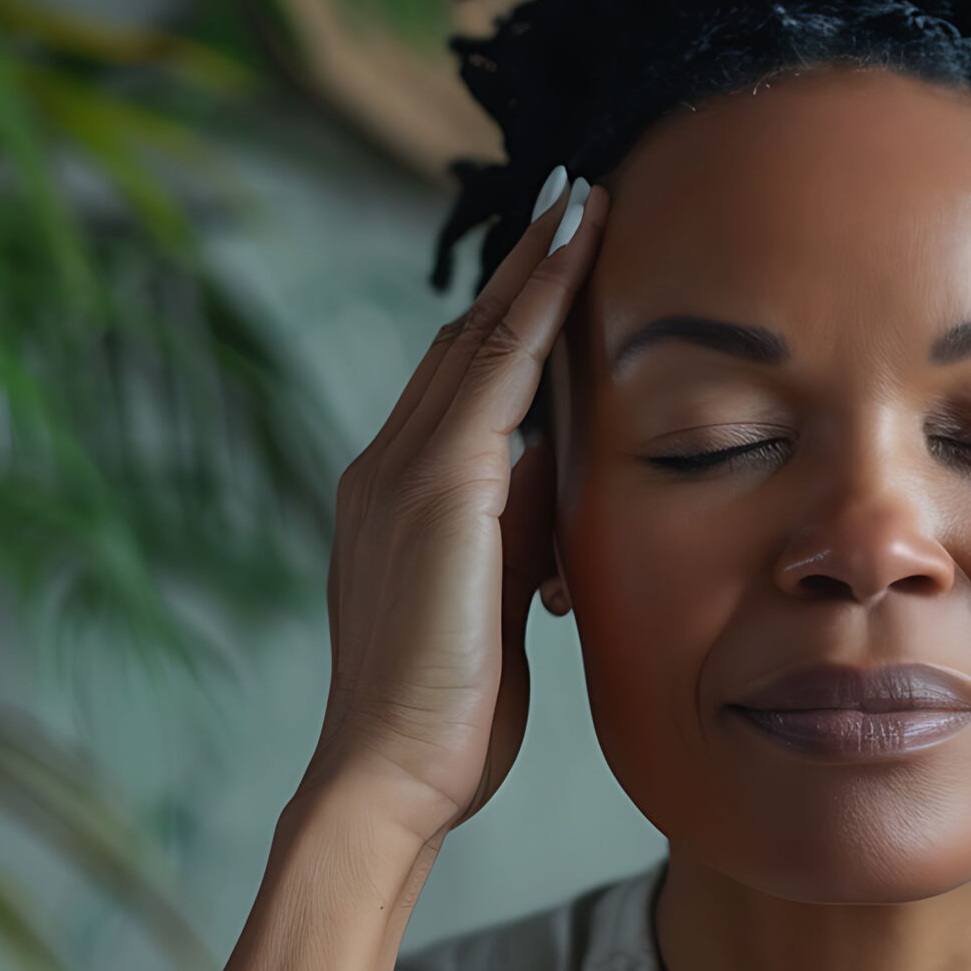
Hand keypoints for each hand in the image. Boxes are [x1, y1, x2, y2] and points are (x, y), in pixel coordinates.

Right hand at [305, 170, 606, 840]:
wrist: (390, 774)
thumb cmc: (449, 713)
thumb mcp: (499, 604)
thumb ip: (523, 533)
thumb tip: (566, 476)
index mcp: (396, 498)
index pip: (460, 384)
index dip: (507, 317)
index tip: (555, 261)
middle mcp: (386, 466)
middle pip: (465, 339)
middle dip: (521, 267)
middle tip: (574, 196)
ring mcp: (403, 469)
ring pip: (480, 334)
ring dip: (535, 263)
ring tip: (584, 199)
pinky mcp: (437, 485)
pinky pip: (498, 367)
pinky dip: (540, 301)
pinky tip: (579, 251)